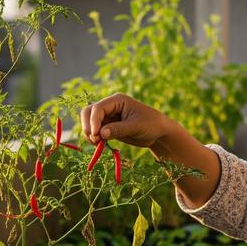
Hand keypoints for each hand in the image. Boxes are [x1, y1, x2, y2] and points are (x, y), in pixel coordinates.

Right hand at [81, 93, 222, 207]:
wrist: (159, 133)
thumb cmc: (151, 125)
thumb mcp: (136, 127)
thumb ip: (118, 129)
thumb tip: (101, 134)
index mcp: (117, 100)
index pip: (98, 108)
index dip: (93, 121)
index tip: (96, 135)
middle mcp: (110, 106)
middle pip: (88, 112)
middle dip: (88, 126)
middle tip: (94, 141)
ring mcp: (108, 116)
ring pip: (89, 122)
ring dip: (89, 133)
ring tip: (97, 144)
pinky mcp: (109, 127)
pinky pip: (95, 131)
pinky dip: (94, 138)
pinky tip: (100, 145)